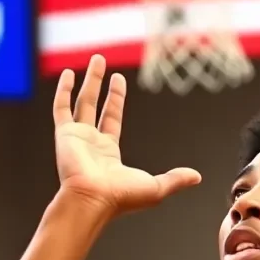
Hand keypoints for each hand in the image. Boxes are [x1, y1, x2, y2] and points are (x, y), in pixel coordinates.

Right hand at [54, 55, 200, 216]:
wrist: (93, 201)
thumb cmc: (123, 198)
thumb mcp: (157, 188)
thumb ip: (176, 179)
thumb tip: (197, 177)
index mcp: (109, 153)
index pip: (112, 120)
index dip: (116, 99)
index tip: (118, 81)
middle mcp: (91, 143)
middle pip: (95, 106)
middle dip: (99, 85)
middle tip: (102, 62)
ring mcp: (77, 138)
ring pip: (82, 101)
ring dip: (89, 80)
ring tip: (96, 58)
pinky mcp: (65, 135)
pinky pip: (61, 108)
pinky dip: (63, 91)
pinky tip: (69, 73)